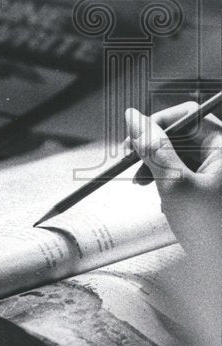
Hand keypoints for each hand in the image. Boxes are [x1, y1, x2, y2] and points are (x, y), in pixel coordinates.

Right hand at [125, 103, 221, 259]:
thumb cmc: (212, 229)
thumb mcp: (174, 183)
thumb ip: (152, 147)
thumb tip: (133, 116)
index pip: (187, 115)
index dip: (157, 124)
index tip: (133, 142)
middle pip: (183, 135)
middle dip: (155, 150)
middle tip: (133, 164)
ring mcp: (218, 175)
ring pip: (181, 156)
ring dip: (159, 168)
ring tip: (147, 187)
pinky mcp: (212, 191)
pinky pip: (186, 175)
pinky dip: (170, 184)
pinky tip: (166, 202)